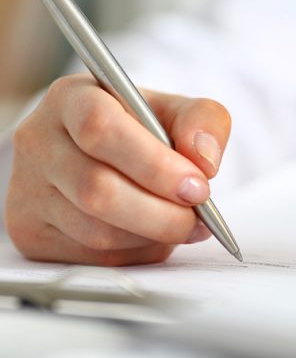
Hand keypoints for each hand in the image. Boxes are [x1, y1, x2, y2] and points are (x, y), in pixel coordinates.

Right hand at [5, 74, 230, 264]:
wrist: (106, 156)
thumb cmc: (142, 129)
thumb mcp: (178, 110)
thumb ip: (204, 121)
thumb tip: (204, 161)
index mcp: (72, 99)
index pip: (99, 128)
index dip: (154, 164)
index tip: (197, 185)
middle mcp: (39, 143)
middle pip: (97, 190)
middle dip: (162, 214)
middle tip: (200, 218)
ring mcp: (29, 191)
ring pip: (97, 232)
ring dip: (154, 237)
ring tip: (183, 224)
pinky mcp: (33, 233)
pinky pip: (94, 258)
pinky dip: (137, 252)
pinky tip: (153, 235)